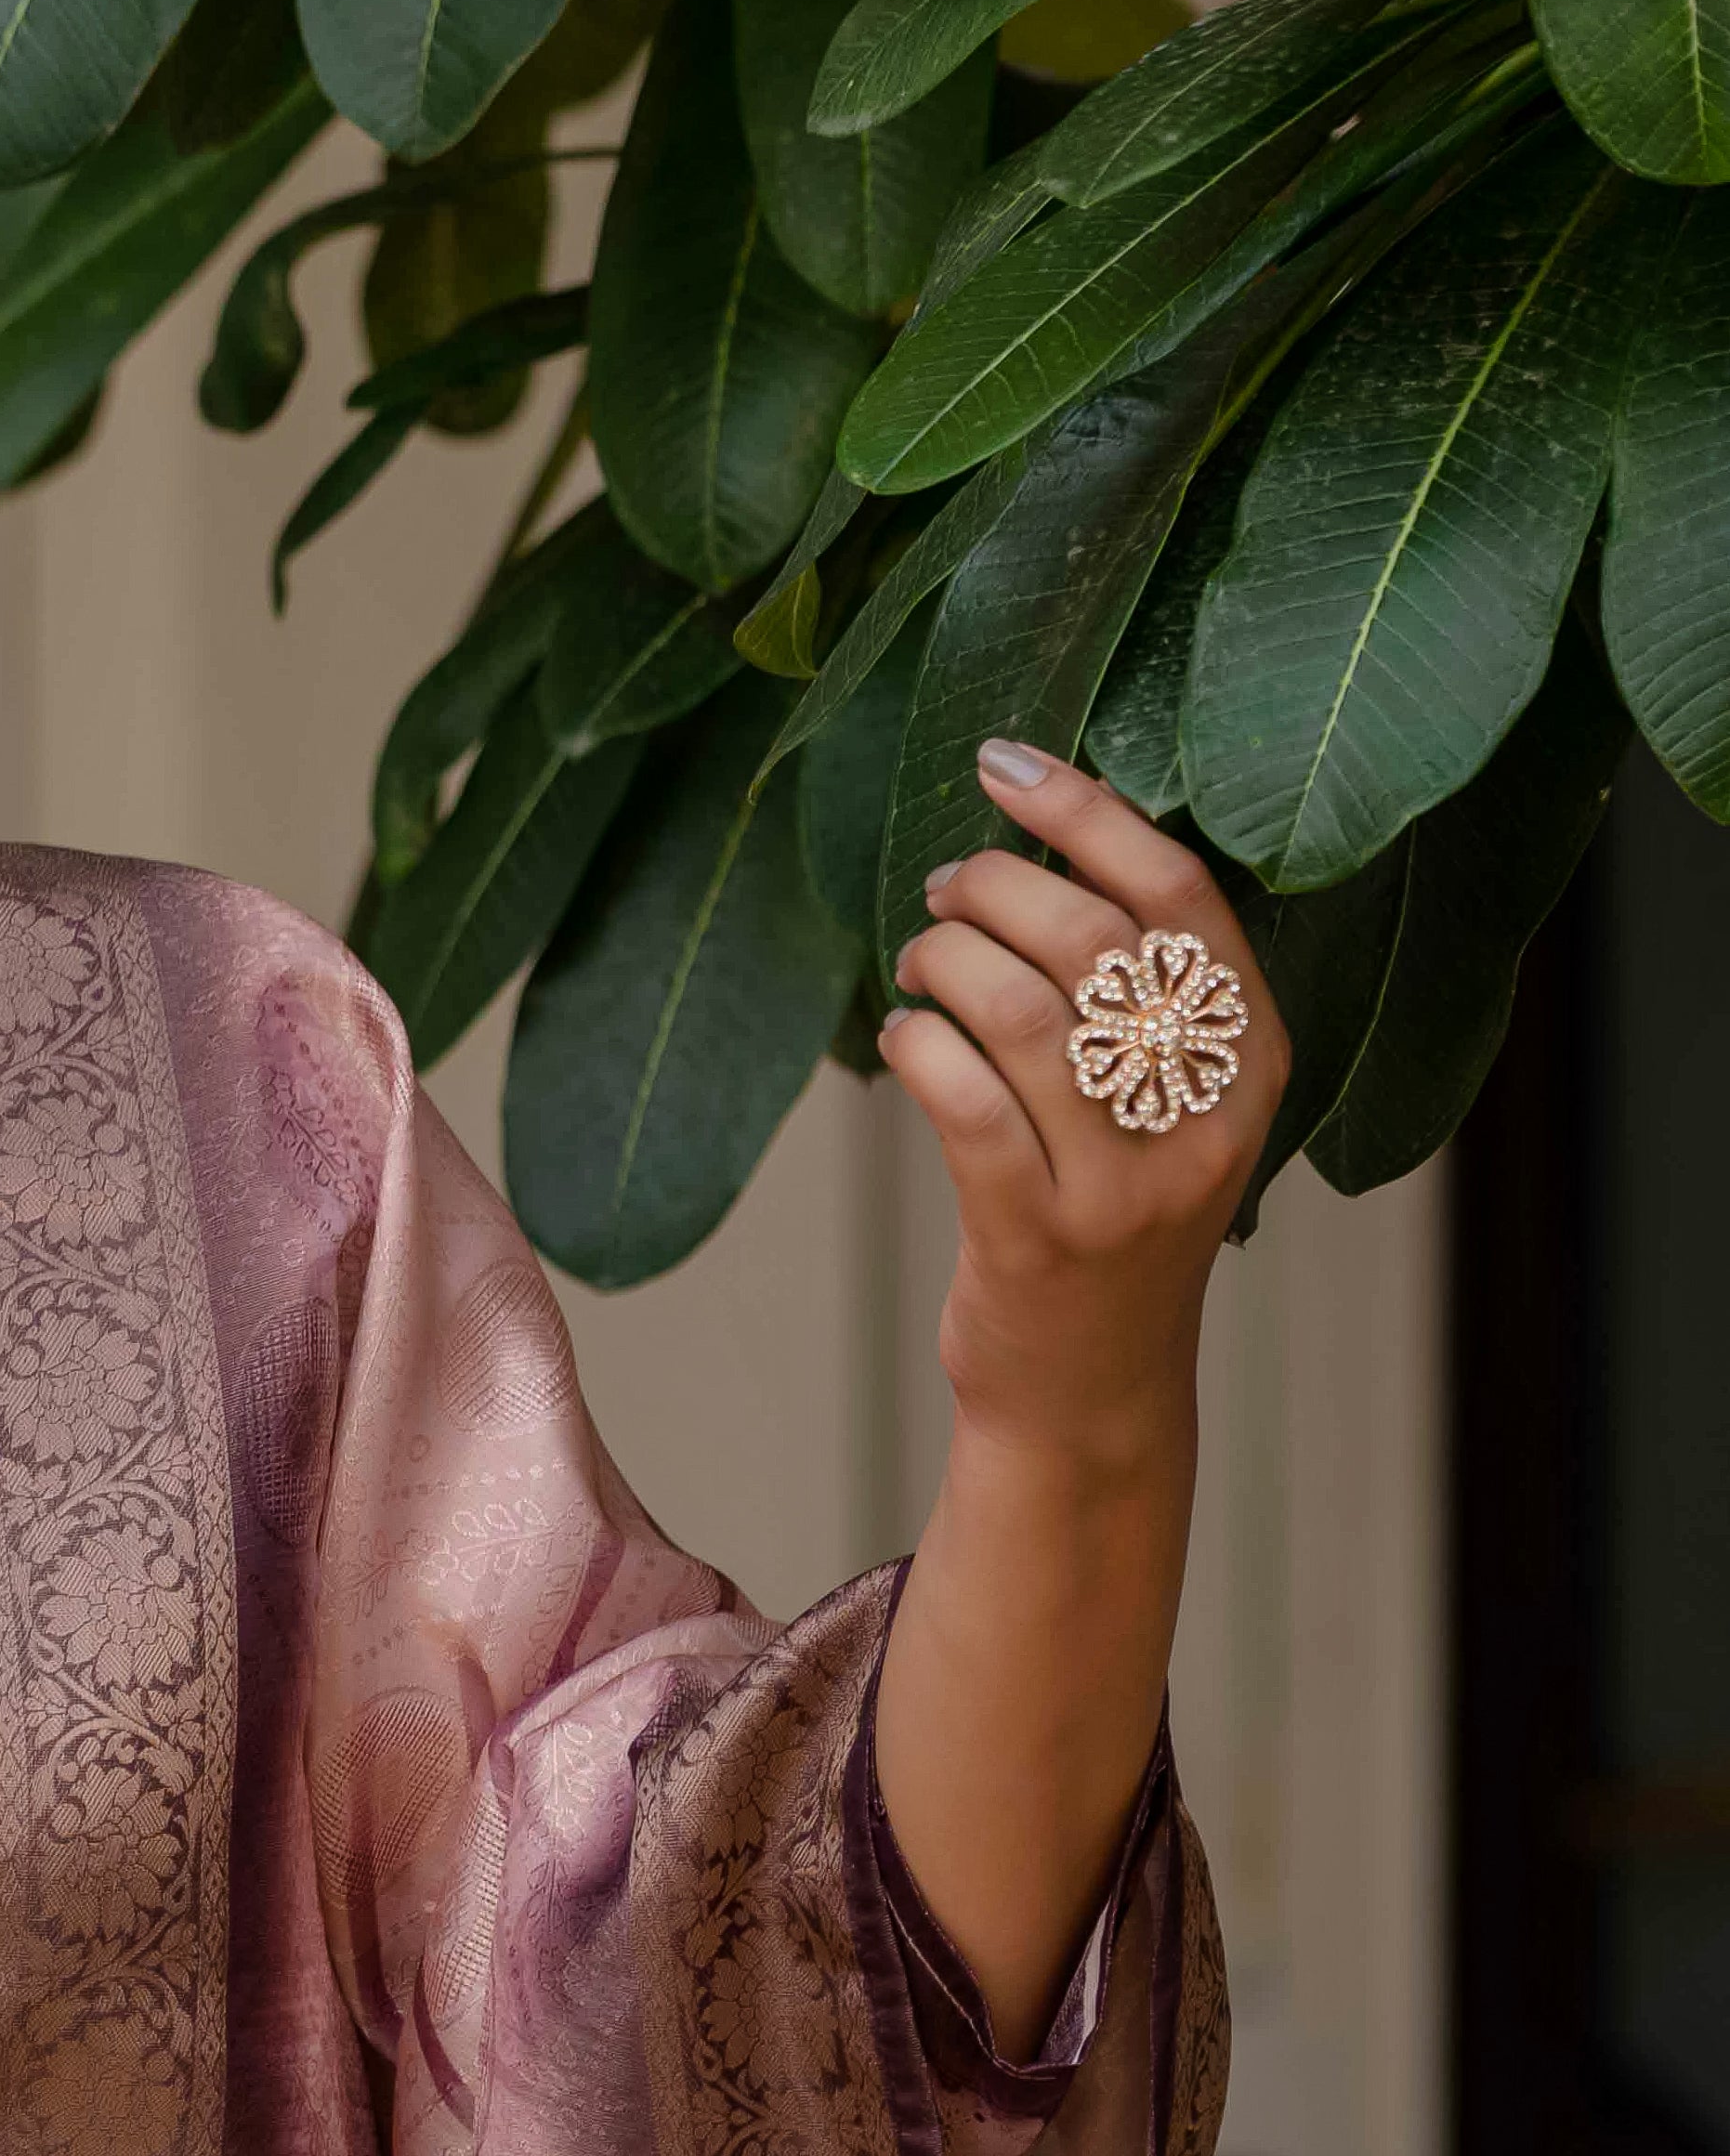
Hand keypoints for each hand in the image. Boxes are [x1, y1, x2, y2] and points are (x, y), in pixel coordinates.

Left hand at [885, 743, 1286, 1475]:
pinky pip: (964, 1100)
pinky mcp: (1036, 1237)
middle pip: (1094, 939)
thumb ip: (1134, 992)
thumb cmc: (1112, 1215)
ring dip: (945, 959)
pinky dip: (918, 1045)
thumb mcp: (1167, 1103)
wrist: (1093, 1391)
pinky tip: (901, 1039)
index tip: (1004, 763)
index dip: (1086, 809)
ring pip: (1021, 1011)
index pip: (1182, 894)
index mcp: (1254, 1060)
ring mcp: (1124, 1185)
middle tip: (942, 888)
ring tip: (918, 964)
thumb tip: (1026, 845)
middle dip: (994, 887)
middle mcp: (1204, 1117)